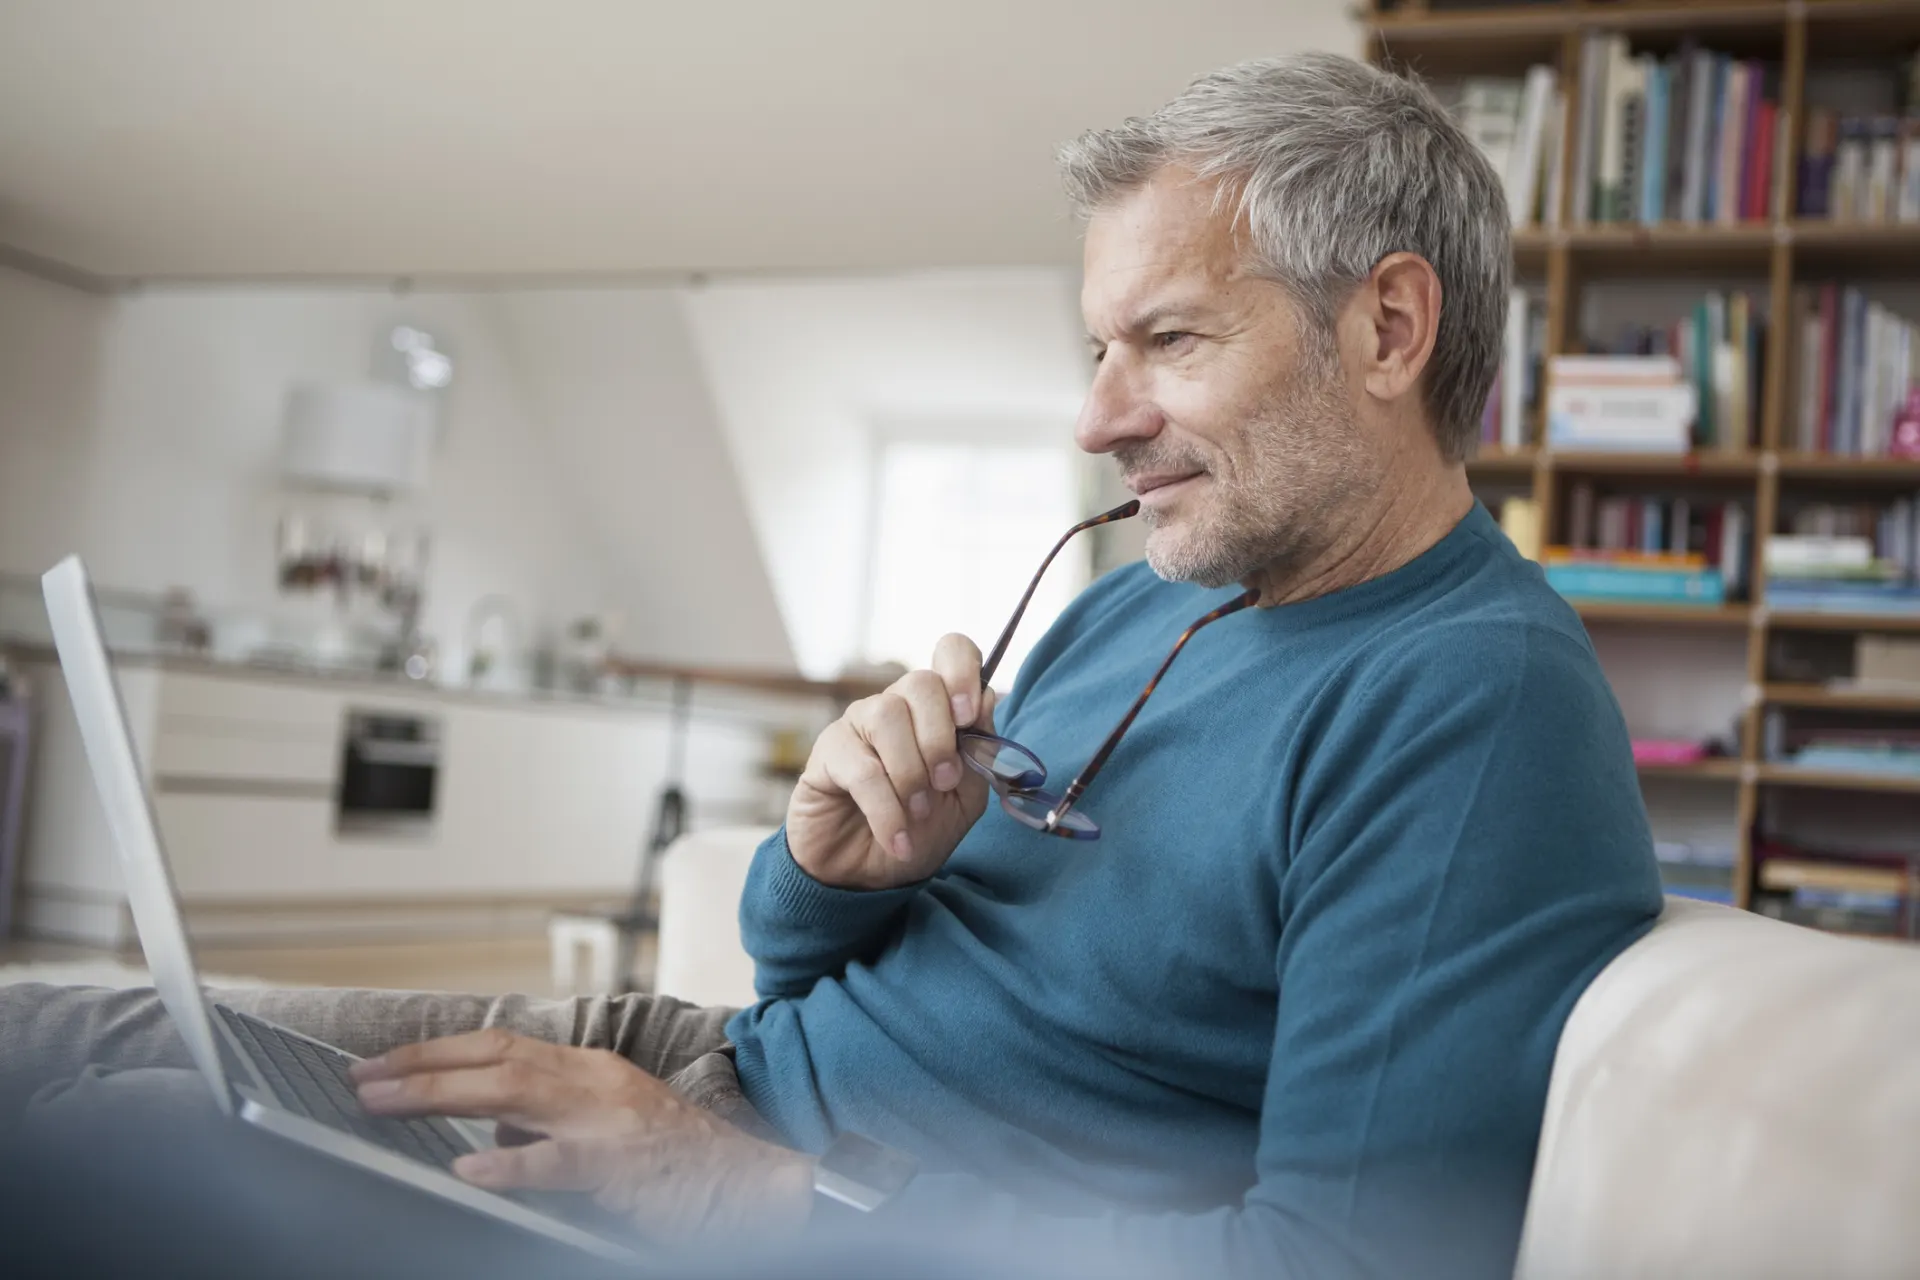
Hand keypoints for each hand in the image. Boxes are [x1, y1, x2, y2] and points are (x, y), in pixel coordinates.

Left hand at [351, 1029, 813, 1240]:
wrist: (752, 1186)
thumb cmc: (678, 1166)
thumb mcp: (607, 1129)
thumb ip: (550, 1124)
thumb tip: (489, 1138)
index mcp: (590, 1071)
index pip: (502, 1046)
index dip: (437, 1052)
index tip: (383, 1064)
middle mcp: (595, 1081)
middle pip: (496, 1057)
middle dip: (422, 1066)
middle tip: (363, 1078)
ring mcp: (609, 1120)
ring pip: (514, 1093)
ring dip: (442, 1096)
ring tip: (386, 1104)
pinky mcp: (623, 1165)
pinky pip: (560, 1162)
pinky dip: (513, 1165)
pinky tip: (472, 1171)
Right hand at [787, 633, 996, 889]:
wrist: (869, 876)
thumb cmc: (919, 830)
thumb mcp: (965, 798)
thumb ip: (981, 753)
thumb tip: (988, 699)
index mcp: (935, 709)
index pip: (951, 653)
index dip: (964, 671)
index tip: (969, 717)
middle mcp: (895, 706)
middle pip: (920, 683)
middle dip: (940, 737)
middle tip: (945, 782)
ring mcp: (858, 725)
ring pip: (887, 716)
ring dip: (911, 773)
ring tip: (918, 812)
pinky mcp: (827, 754)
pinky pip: (861, 768)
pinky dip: (886, 809)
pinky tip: (896, 839)